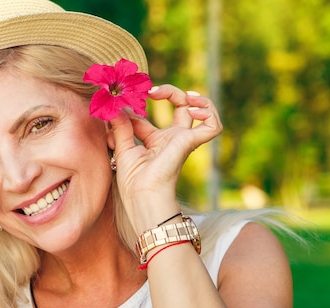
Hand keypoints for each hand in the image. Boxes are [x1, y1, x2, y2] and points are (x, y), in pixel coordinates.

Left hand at [109, 84, 221, 231]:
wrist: (142, 195)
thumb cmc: (133, 181)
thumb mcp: (122, 148)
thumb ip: (120, 127)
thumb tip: (115, 107)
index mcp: (153, 142)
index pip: (147, 117)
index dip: (136, 107)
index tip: (122, 104)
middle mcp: (171, 139)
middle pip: (181, 107)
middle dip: (170, 92)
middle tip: (152, 91)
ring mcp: (183, 140)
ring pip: (203, 112)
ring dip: (198, 98)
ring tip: (186, 95)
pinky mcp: (190, 143)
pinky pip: (213, 126)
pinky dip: (209, 112)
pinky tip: (193, 108)